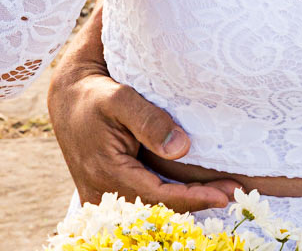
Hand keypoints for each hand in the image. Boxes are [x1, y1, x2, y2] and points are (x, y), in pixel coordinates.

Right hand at [47, 4, 239, 211]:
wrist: (68, 98)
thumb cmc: (96, 95)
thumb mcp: (121, 99)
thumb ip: (149, 121)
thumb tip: (181, 148)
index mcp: (107, 173)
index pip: (159, 196)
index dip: (194, 198)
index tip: (225, 194)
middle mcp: (102, 192)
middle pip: (158, 207)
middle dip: (196, 202)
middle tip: (233, 193)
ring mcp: (103, 195)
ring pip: (151, 207)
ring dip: (186, 201)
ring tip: (221, 193)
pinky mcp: (107, 190)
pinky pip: (142, 200)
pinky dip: (169, 197)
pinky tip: (194, 191)